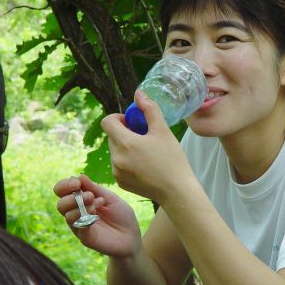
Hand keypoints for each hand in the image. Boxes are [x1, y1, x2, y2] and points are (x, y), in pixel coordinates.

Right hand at [53, 174, 141, 258]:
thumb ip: (95, 188)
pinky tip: (96, 214)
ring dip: (80, 206)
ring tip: (97, 204)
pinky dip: (85, 216)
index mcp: (81, 200)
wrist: (131, 236)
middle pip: (60, 204)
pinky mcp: (85, 237)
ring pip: (67, 214)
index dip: (65, 185)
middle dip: (72, 197)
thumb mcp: (110, 197)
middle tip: (90, 196)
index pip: (62, 191)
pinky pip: (77, 225)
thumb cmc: (121, 215)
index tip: (77, 183)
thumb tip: (79, 176)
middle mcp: (77, 213)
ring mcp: (79, 225)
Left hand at [101, 90, 197, 204]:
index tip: (133, 123)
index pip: (107, 122)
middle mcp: (116, 158)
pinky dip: (127, 161)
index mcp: (125, 143)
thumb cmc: (172, 159)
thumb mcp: (163, 131)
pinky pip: (118, 165)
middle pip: (112, 136)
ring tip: (146, 153)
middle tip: (144, 138)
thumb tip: (139, 94)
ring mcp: (116, 172)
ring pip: (115, 151)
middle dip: (125, 133)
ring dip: (126, 147)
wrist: (177, 191)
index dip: (119, 118)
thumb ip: (150, 109)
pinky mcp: (120, 182)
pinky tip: (145, 166)